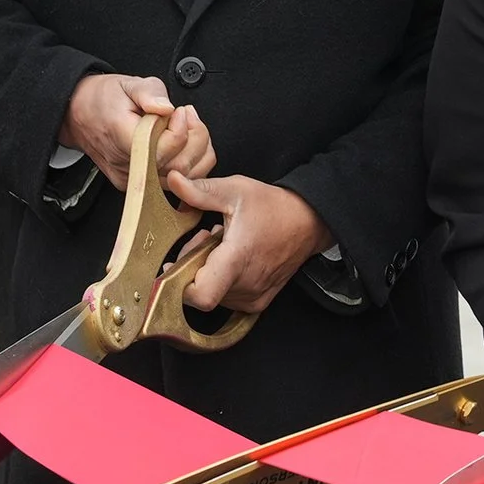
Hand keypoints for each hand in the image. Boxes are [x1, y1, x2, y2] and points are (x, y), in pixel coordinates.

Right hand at [60, 74, 214, 189]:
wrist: (79, 114)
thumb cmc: (103, 100)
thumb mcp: (128, 84)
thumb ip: (149, 92)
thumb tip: (166, 107)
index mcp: (123, 140)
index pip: (165, 148)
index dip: (181, 128)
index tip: (180, 111)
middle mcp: (129, 165)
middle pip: (179, 167)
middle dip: (195, 139)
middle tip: (187, 117)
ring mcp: (135, 178)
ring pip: (182, 179)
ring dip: (196, 153)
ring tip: (187, 128)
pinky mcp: (140, 185)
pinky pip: (175, 183)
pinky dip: (190, 164)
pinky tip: (187, 145)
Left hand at [168, 172, 328, 312]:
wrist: (309, 222)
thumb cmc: (274, 207)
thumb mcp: (236, 190)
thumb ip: (201, 190)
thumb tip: (174, 180)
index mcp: (237, 259)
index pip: (200, 295)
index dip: (179, 282)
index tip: (176, 262)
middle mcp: (245, 284)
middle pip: (199, 290)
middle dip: (192, 265)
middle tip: (205, 239)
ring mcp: (253, 297)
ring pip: (212, 295)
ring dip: (207, 272)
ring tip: (220, 246)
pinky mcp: (257, 302)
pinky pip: (226, 299)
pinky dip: (221, 281)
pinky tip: (230, 259)